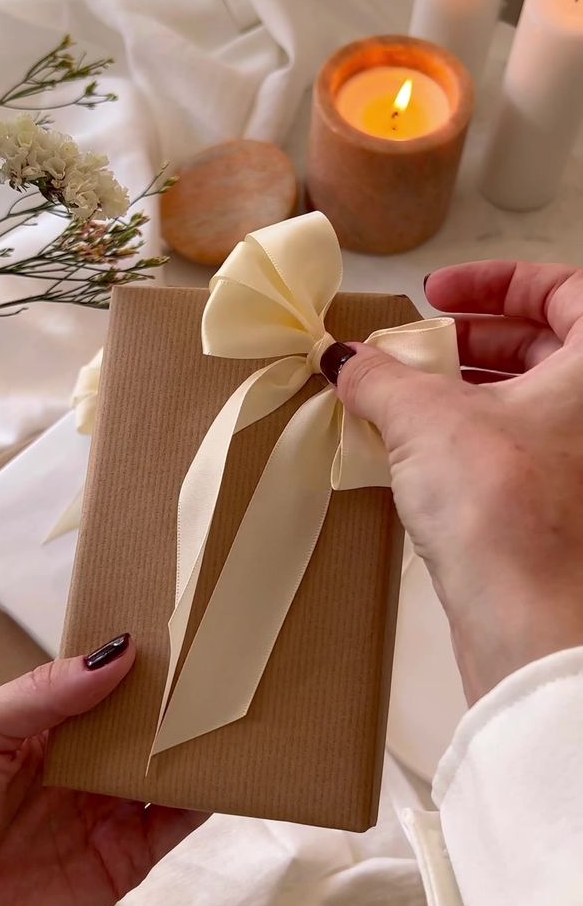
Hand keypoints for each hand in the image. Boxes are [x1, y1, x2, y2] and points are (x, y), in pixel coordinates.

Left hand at [0, 639, 204, 905]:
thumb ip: (40, 694)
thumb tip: (115, 654)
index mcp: (45, 726)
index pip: (100, 682)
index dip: (133, 657)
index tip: (175, 625)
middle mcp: (83, 764)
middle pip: (142, 721)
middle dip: (176, 693)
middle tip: (219, 658)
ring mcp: (108, 810)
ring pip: (167, 765)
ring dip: (197, 739)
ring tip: (233, 705)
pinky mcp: (127, 857)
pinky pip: (176, 821)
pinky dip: (204, 795)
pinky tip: (225, 769)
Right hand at [323, 261, 582, 702]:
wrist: (531, 623)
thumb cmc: (507, 511)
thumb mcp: (425, 419)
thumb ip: (380, 376)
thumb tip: (345, 358)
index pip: (564, 291)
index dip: (495, 282)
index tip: (440, 294)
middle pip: (546, 347)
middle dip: (472, 342)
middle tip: (415, 352)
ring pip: (530, 406)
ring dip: (465, 395)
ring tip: (403, 404)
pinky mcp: (562, 514)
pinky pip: (520, 455)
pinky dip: (473, 444)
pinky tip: (418, 458)